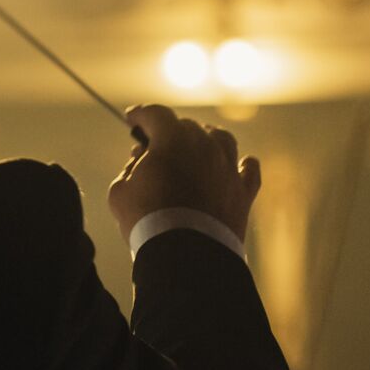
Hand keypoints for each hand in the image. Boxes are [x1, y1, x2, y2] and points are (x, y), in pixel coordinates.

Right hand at [106, 104, 260, 243]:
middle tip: (154, 147)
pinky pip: (248, 169)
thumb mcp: (120, 190)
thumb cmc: (147, 221)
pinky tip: (236, 166)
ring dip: (205, 140)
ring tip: (195, 149)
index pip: (156, 114)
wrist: (185, 255)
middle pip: (187, 126)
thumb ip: (131, 167)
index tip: (132, 119)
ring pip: (221, 139)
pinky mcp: (243, 192)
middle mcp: (205, 145)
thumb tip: (143, 159)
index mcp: (172, 139)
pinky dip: (240, 165)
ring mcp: (228, 167)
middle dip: (168, 132)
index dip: (141, 114)